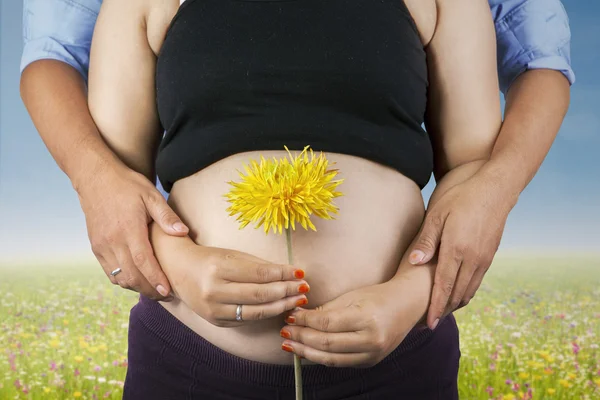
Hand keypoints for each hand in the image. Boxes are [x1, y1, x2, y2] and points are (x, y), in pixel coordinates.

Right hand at [77, 164, 188, 299]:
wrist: (95, 178)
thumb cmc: (127, 185)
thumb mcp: (151, 195)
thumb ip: (167, 216)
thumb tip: (184, 233)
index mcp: (128, 228)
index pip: (143, 261)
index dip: (155, 278)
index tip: (167, 290)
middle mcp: (112, 240)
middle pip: (131, 274)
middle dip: (148, 289)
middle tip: (165, 295)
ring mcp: (101, 245)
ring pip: (119, 277)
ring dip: (136, 287)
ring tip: (153, 290)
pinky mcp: (96, 247)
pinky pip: (109, 272)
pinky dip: (123, 280)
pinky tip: (137, 280)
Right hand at [167, 244, 309, 327]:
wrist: (179, 271)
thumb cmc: (211, 259)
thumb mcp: (233, 255)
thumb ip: (260, 265)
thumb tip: (291, 273)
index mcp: (219, 268)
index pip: (260, 274)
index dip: (283, 274)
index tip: (300, 273)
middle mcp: (214, 291)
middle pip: (260, 295)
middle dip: (286, 292)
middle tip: (304, 289)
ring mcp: (214, 309)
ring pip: (256, 312)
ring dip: (281, 306)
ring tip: (298, 300)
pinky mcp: (216, 321)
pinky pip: (247, 319)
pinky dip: (266, 314)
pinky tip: (279, 308)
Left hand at [278, 279, 426, 367]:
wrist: (407, 306)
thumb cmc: (378, 296)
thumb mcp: (352, 296)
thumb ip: (326, 309)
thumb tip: (299, 317)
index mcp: (367, 318)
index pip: (327, 324)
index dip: (305, 322)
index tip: (290, 317)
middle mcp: (371, 340)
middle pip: (327, 343)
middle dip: (302, 338)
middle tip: (285, 331)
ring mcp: (372, 354)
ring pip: (331, 359)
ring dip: (306, 352)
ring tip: (290, 345)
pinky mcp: (370, 362)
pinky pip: (340, 363)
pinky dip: (321, 357)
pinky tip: (307, 351)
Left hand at [408, 169, 513, 327]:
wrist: (496, 189)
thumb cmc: (462, 198)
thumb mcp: (437, 214)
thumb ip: (426, 240)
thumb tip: (414, 262)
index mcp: (457, 249)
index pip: (444, 286)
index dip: (435, 307)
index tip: (428, 323)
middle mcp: (473, 259)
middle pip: (457, 294)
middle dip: (443, 311)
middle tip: (429, 324)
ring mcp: (484, 259)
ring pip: (468, 291)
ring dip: (454, 304)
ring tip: (440, 313)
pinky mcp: (489, 256)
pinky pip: (476, 282)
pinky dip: (465, 293)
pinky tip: (456, 295)